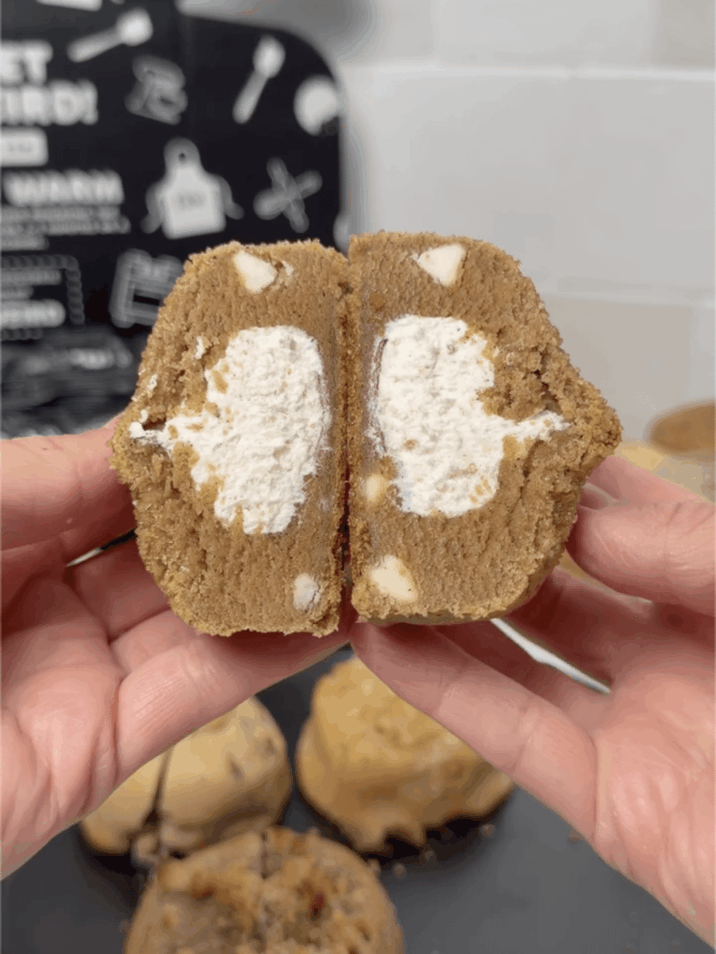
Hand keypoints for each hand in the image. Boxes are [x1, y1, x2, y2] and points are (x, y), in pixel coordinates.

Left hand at [2, 425, 347, 876]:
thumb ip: (37, 473)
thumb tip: (133, 437)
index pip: (103, 479)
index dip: (174, 446)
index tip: (239, 409)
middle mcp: (33, 601)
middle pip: (160, 545)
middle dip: (236, 508)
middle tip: (310, 468)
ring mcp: (72, 673)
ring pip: (194, 616)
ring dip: (269, 581)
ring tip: (339, 535)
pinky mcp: (100, 746)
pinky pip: (198, 691)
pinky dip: (267, 655)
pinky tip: (321, 618)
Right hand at [350, 456, 714, 943]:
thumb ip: (695, 550)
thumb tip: (585, 522)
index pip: (632, 515)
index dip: (565, 473)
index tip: (496, 433)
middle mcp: (676, 650)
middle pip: (560, 581)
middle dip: (487, 537)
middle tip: (413, 490)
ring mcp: (637, 724)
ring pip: (518, 653)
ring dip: (442, 611)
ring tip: (372, 559)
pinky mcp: (608, 800)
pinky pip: (510, 735)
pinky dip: (440, 690)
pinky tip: (381, 645)